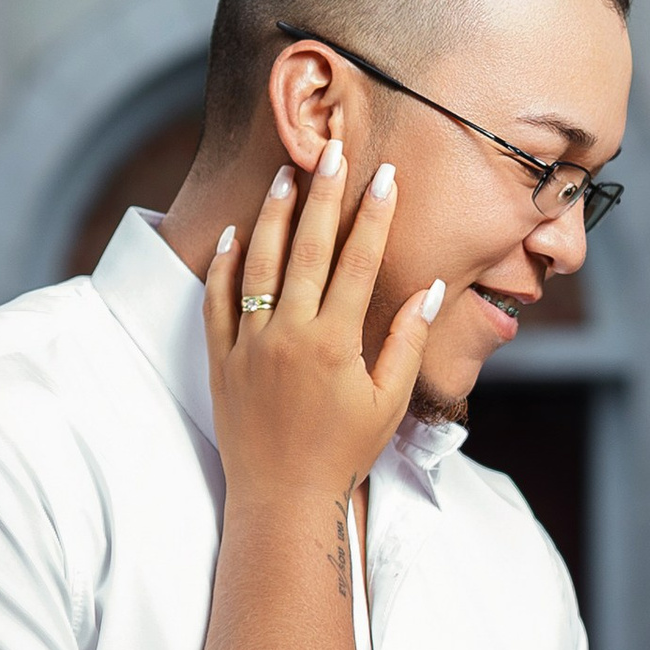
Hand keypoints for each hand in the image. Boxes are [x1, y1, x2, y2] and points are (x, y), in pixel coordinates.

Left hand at [204, 140, 438, 510]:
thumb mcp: (389, 403)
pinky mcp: (221, 358)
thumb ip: (406, 344)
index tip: (385, 176)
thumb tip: (432, 291)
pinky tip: (236, 233)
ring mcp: (250, 344)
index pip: (359, 262)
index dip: (375, 215)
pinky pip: (217, 301)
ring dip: (273, 215)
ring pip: (259, 264)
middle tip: (333, 151)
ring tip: (285, 173)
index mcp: (335, 343)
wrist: (281, 499)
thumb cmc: (343, 454)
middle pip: (307, 248)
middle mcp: (289, 336)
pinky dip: (225, 264)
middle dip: (323, 195)